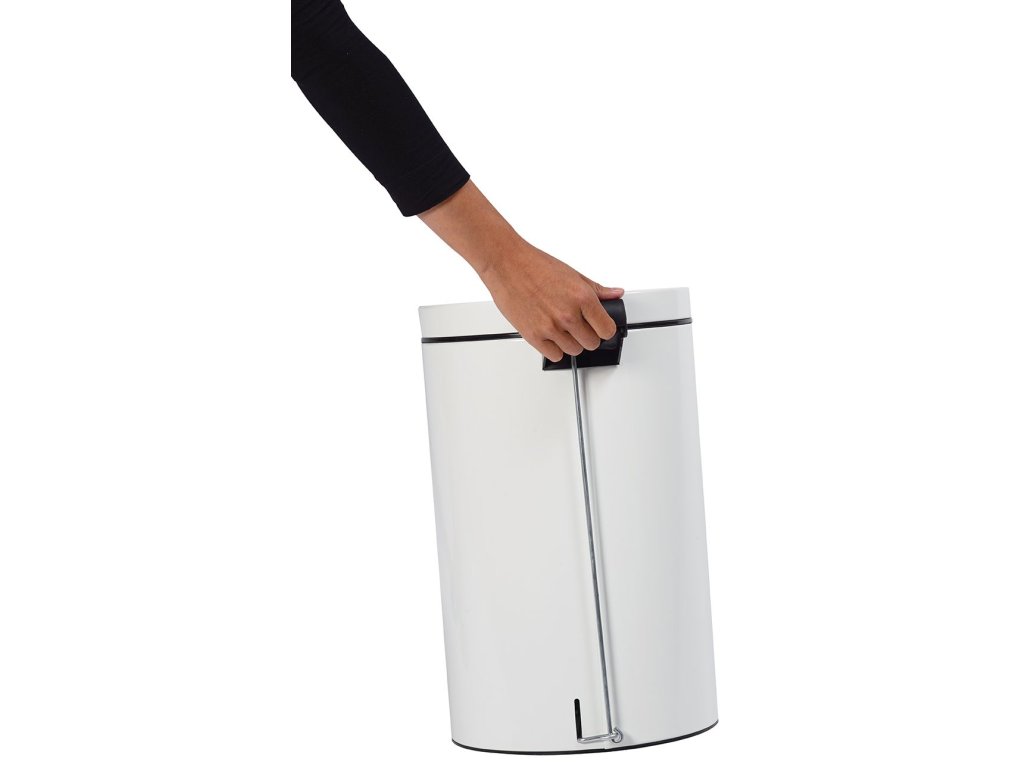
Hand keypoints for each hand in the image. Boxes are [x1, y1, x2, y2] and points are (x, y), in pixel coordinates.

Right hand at [417, 179, 623, 360]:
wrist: (506, 263)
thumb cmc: (535, 265)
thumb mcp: (572, 274)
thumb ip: (597, 289)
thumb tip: (615, 294)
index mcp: (582, 298)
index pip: (607, 329)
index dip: (604, 329)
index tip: (599, 326)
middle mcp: (568, 315)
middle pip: (592, 343)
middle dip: (587, 335)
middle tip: (579, 326)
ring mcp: (551, 328)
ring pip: (574, 350)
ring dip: (570, 342)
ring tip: (562, 328)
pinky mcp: (533, 336)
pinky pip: (554, 355)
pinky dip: (554, 348)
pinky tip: (550, 334)